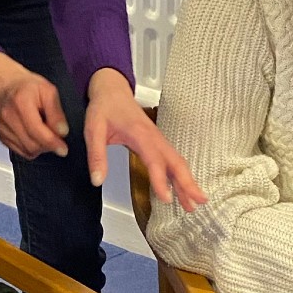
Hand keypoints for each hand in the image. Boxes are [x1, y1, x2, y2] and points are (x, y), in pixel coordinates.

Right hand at [0, 52, 67, 160]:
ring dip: (41, 148)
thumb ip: (56, 112)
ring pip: (27, 150)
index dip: (52, 143)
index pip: (36, 131)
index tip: (63, 148)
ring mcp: (3, 128)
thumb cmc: (28, 87)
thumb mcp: (49, 91)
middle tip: (58, 140)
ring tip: (46, 135)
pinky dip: (32, 148)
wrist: (8, 86)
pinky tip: (36, 137)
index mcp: (21, 103)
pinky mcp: (2, 136)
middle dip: (48, 146)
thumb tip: (62, 132)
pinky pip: (21, 151)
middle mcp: (9, 117)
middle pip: (31, 144)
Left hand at [85, 69, 206, 211]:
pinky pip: (173, 159)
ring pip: (177, 162)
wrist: (112, 90)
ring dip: (187, 181)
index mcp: (140, 134)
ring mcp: (158, 139)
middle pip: (176, 162)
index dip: (161, 180)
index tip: (167, 199)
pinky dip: (181, 174)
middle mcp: (154, 137)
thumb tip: (98, 180)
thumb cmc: (105, 107)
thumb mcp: (93, 130)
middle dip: (188, 183)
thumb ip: (96, 155)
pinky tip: (183, 187)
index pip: (154, 161)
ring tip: (195, 202)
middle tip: (198, 202)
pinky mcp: (157, 142)